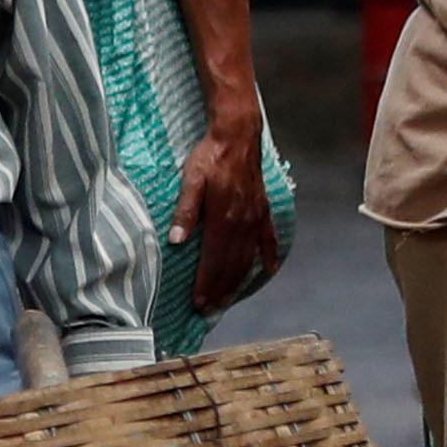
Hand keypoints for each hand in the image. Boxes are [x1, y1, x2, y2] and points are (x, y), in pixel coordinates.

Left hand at [168, 115, 283, 315]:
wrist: (238, 136)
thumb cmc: (210, 156)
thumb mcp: (191, 179)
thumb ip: (185, 211)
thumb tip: (176, 240)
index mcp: (223, 218)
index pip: (213, 260)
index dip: (206, 284)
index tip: (198, 302)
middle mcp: (242, 222)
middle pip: (231, 265)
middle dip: (220, 289)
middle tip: (209, 310)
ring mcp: (255, 218)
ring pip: (247, 257)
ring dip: (237, 281)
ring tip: (228, 299)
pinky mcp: (263, 210)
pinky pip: (268, 238)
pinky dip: (269, 256)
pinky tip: (269, 270)